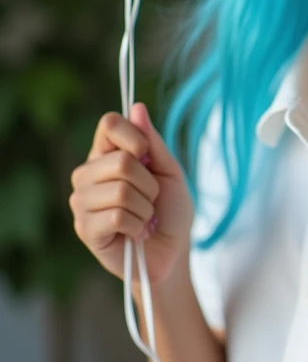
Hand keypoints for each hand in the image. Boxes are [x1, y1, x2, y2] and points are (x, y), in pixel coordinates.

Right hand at [69, 102, 194, 287]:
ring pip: (121, 190)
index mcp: (106, 153)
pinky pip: (118, 216)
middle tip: (150, 199)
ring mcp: (81, 201)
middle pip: (121, 160)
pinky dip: (138, 226)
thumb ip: (153, 142)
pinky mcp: (84, 229)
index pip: (109, 123)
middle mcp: (87, 173)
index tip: (148, 156)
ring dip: (145, 207)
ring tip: (143, 218)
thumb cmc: (170, 211)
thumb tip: (137, 107)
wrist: (172, 254)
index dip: (135, 137)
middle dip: (149, 183)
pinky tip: (135, 233)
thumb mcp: (170, 171)